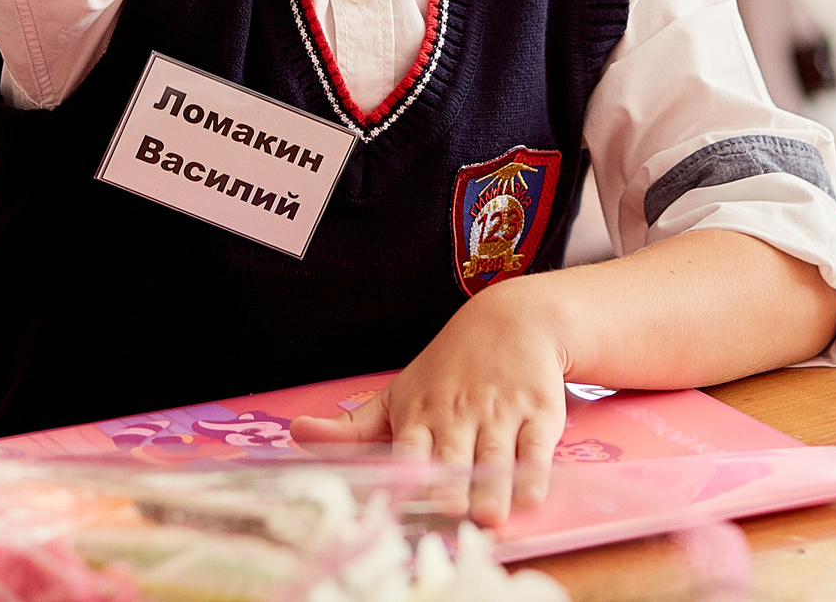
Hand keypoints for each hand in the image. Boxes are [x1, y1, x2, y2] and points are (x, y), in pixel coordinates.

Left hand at [291, 278, 569, 525]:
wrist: (512, 320)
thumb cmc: (448, 369)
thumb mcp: (398, 394)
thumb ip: (353, 428)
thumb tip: (297, 434)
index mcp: (420, 414)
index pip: (409, 447)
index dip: (407, 471)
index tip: (404, 495)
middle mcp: (458, 415)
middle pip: (454, 457)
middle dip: (453, 484)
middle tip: (452, 511)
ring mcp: (500, 414)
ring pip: (495, 457)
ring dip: (493, 487)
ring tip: (490, 515)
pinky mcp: (538, 414)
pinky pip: (536, 448)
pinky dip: (533, 472)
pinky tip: (529, 494)